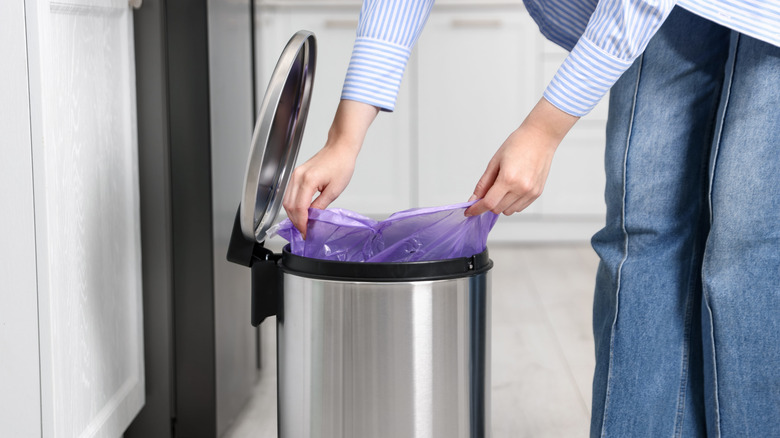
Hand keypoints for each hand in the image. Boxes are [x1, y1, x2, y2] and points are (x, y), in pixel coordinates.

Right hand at [283, 100, 378, 237]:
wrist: (340, 148)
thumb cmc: (341, 164)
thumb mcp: (334, 190)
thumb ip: (320, 206)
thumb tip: (313, 218)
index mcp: (308, 180)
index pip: (299, 208)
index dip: (302, 223)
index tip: (306, 233)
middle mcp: (298, 177)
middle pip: (289, 206)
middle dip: (296, 221)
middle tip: (304, 231)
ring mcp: (295, 175)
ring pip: (286, 200)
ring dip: (293, 214)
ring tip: (303, 224)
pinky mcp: (297, 175)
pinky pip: (290, 193)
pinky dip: (293, 205)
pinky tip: (301, 212)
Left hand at [465, 98, 578, 216]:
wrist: (540, 137)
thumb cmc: (518, 144)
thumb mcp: (495, 162)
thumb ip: (483, 183)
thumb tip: (474, 198)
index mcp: (508, 179)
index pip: (489, 203)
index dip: (476, 209)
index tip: (469, 212)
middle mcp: (521, 188)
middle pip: (497, 209)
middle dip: (489, 203)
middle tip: (488, 190)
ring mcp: (531, 192)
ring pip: (508, 211)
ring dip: (501, 204)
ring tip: (503, 186)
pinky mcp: (537, 193)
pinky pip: (520, 207)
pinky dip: (512, 203)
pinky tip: (513, 188)